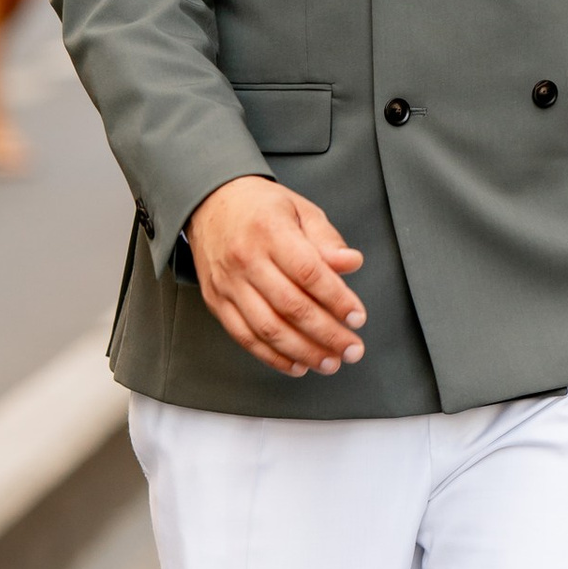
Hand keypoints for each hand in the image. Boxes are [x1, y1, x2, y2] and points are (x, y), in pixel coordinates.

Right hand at [188, 176, 366, 375]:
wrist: (209, 203)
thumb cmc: (261, 208)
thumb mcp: (300, 209)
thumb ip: (326, 239)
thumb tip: (351, 263)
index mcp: (270, 230)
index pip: (309, 272)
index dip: (336, 299)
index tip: (358, 318)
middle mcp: (245, 259)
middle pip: (290, 306)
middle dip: (326, 334)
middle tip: (352, 350)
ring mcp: (228, 283)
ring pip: (267, 328)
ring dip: (303, 351)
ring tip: (330, 363)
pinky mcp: (216, 301)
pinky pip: (245, 336)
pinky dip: (272, 356)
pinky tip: (297, 364)